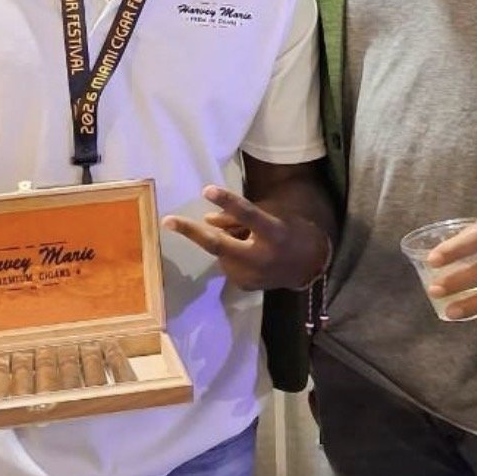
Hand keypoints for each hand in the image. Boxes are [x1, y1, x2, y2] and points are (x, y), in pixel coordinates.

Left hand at [162, 185, 330, 292]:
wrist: (308, 266)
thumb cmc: (290, 230)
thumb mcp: (271, 214)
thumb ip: (240, 216)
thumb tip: (207, 220)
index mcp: (274, 232)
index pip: (248, 214)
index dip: (227, 202)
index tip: (207, 189)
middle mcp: (261, 257)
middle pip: (219, 244)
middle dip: (192, 232)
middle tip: (168, 221)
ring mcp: (251, 276)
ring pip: (221, 252)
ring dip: (222, 241)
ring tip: (243, 238)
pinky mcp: (243, 286)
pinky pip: (226, 263)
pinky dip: (229, 254)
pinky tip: (246, 253)